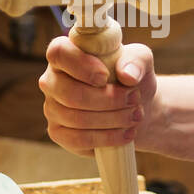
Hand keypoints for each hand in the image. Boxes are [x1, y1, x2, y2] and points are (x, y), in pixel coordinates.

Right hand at [39, 35, 157, 157]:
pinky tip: (126, 133)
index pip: (59, 53)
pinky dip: (107, 138)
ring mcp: (52, 108)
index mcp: (66, 55)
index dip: (81, 66)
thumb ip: (136, 60)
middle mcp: (52, 81)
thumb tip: (127, 76)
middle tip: (134, 99)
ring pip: (77, 119)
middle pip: (70, 93)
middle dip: (109, 100)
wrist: (134, 108)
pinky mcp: (58, 134)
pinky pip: (78, 139)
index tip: (105, 76)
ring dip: (113, 119)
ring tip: (136, 115)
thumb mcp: (141, 60)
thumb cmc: (131, 78)